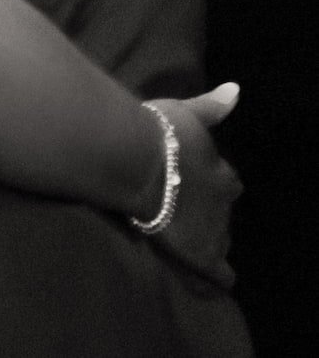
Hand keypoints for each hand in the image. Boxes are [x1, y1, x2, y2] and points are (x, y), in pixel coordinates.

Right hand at [149, 82, 242, 289]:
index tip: (191, 183)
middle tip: (183, 210)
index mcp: (221, 172)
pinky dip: (214, 279)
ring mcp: (214, 230)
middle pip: (224, 213)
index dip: (210, 184)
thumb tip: (236, 90)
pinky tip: (206, 281)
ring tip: (186, 238)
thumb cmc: (155, 133)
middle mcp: (224, 203)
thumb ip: (211, 107)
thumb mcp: (186, 114)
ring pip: (221, 241)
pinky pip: (218, 276)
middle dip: (209, 213)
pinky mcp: (201, 255)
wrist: (135, 160)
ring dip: (208, 239)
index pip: (226, 183)